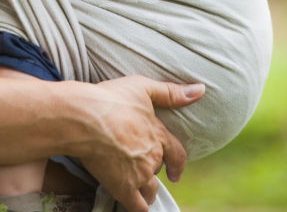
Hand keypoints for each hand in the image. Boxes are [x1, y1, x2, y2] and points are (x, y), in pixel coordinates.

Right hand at [77, 76, 203, 211]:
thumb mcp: (143, 88)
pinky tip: (132, 204)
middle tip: (141, 169)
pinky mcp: (123, 188)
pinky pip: (136, 207)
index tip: (176, 173)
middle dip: (152, 170)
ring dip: (146, 190)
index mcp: (158, 134)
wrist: (86, 119)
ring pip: (150, 190)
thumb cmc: (111, 99)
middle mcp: (152, 157)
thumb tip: (200, 90)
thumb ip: (171, 92)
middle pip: (158, 170)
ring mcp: (139, 174)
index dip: (177, 164)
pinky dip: (138, 208)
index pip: (176, 153)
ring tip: (137, 188)